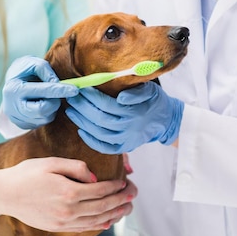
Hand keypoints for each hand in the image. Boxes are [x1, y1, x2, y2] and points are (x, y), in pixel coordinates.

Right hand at [0, 157, 136, 231]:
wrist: (4, 194)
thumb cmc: (27, 173)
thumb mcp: (50, 162)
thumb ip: (75, 167)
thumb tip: (94, 177)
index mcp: (68, 191)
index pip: (101, 190)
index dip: (116, 186)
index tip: (126, 182)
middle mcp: (68, 210)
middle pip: (103, 207)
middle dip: (121, 200)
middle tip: (134, 194)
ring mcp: (63, 222)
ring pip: (97, 220)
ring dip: (115, 214)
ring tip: (127, 208)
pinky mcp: (57, 228)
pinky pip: (84, 228)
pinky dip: (100, 225)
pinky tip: (109, 221)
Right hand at [2, 56, 78, 128]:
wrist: (11, 83)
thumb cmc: (24, 70)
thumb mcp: (33, 63)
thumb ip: (46, 71)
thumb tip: (58, 84)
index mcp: (14, 89)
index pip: (42, 91)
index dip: (60, 90)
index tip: (74, 89)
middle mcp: (12, 107)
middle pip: (43, 110)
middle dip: (54, 101)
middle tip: (56, 93)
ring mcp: (16, 118)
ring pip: (45, 117)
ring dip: (51, 107)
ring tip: (45, 96)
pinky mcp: (22, 125)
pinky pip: (42, 122)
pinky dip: (47, 113)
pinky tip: (41, 103)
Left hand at [65, 82, 183, 153]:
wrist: (166, 121)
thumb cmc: (155, 101)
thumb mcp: (150, 90)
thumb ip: (136, 92)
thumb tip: (120, 97)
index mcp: (133, 113)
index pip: (106, 104)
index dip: (91, 97)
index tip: (80, 88)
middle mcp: (128, 128)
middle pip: (99, 118)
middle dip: (82, 107)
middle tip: (71, 97)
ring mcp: (125, 140)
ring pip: (98, 133)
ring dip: (82, 122)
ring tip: (71, 111)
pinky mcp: (124, 147)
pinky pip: (104, 147)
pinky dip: (91, 140)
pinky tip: (81, 131)